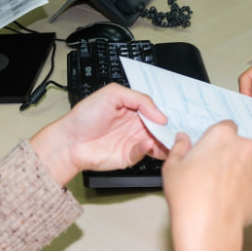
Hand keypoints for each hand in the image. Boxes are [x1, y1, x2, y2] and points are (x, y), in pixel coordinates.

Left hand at [30, 83, 167, 185]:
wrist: (70, 140)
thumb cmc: (85, 116)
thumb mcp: (113, 94)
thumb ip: (140, 99)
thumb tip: (159, 114)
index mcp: (134, 110)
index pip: (157, 111)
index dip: (167, 112)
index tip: (179, 113)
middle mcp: (136, 126)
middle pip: (161, 128)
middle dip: (171, 128)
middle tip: (181, 127)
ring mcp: (134, 141)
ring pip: (157, 142)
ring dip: (165, 141)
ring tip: (169, 138)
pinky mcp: (130, 156)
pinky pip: (145, 152)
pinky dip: (148, 148)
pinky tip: (147, 143)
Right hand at [162, 121, 251, 250]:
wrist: (207, 227)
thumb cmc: (187, 195)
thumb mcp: (172, 167)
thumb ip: (179, 148)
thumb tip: (182, 138)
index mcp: (223, 135)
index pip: (225, 127)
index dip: (217, 140)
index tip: (208, 152)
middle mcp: (245, 148)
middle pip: (240, 147)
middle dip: (230, 157)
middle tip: (212, 174)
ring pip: (249, 167)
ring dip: (240, 175)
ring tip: (221, 192)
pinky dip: (247, 193)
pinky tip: (232, 203)